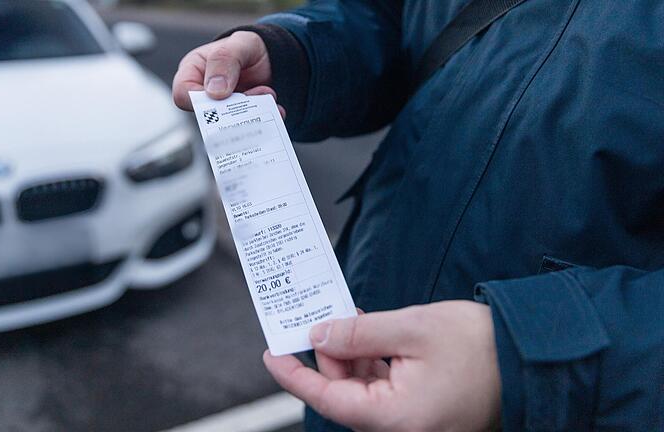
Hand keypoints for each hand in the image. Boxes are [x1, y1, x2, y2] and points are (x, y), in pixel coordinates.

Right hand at [173, 31, 283, 116]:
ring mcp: (224, 110)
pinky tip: (276, 109)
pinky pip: (249, 127)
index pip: (182, 94)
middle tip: (254, 97)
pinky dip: (264, 120)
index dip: (199, 101)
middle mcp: (205, 95)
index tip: (223, 96)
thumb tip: (214, 92)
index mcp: (193, 73)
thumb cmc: (247, 47)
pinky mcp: (241, 120)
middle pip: (208, 116)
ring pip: (231, 125)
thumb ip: (224, 60)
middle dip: (233, 111)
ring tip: (269, 98)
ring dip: (251, 115)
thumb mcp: (239, 44)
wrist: (272, 58)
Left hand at [264, 301, 500, 431]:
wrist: (531, 357)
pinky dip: (371, 359)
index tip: (273, 354)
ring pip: (362, 387)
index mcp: (396, 417)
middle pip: (343, 391)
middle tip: (323, 316)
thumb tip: (319, 335)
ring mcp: (411, 421)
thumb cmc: (480, 346)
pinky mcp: (420, 409)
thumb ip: (359, 335)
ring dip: (351, 353)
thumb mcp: (411, 329)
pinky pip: (382, 386)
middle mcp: (400, 427)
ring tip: (351, 318)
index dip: (295, 375)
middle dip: (330, 352)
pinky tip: (370, 332)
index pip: (328, 399)